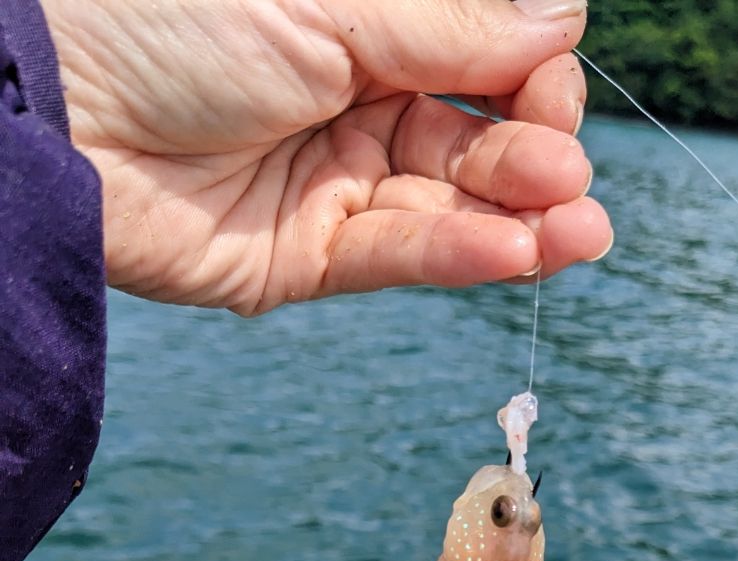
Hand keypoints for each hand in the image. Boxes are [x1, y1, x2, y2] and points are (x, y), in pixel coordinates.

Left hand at [42, 0, 611, 313]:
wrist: (53, 110)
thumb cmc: (166, 15)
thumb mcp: (327, 1)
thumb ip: (450, 24)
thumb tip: (564, 15)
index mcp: (362, 20)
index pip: (483, 54)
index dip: (530, 72)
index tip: (550, 78)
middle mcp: (355, 99)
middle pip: (475, 136)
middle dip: (532, 154)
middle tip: (566, 170)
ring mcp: (331, 182)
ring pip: (447, 207)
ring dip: (520, 219)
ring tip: (582, 229)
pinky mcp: (305, 256)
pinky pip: (398, 256)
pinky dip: (459, 256)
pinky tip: (518, 250)